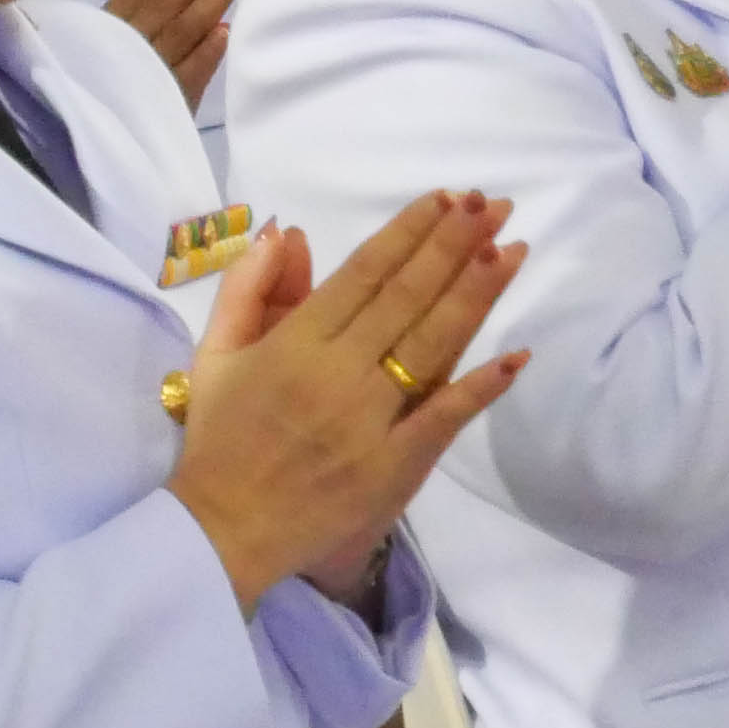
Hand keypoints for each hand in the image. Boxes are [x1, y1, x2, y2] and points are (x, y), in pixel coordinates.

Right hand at [96, 0, 250, 105]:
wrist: (98, 137)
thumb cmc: (106, 75)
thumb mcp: (105, 36)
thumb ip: (137, 8)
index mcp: (105, 28)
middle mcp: (124, 47)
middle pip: (165, 4)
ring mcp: (147, 74)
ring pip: (182, 32)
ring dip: (209, 1)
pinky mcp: (169, 104)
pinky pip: (190, 74)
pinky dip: (206, 53)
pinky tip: (225, 30)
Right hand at [167, 192, 528, 609]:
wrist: (224, 528)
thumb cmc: (220, 437)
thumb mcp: (213, 355)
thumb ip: (245, 291)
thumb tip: (285, 236)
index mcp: (291, 344)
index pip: (362, 275)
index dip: (408, 234)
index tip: (446, 199)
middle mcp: (335, 374)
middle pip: (406, 298)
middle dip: (452, 246)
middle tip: (495, 205)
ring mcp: (369, 420)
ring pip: (431, 346)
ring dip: (475, 295)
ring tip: (511, 251)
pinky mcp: (394, 465)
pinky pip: (443, 418)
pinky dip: (479, 387)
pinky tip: (515, 356)